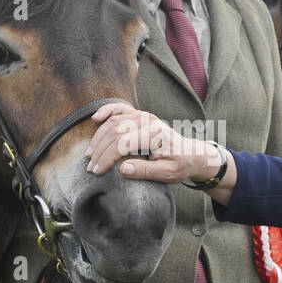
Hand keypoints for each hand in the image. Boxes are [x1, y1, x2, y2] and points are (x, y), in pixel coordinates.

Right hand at [85, 103, 213, 183]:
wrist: (191, 154)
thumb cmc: (180, 164)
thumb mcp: (167, 173)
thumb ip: (146, 171)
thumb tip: (123, 169)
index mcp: (154, 135)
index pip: (123, 144)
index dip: (106, 158)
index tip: (97, 171)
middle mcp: (148, 121)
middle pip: (115, 132)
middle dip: (99, 150)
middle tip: (90, 167)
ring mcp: (144, 116)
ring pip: (114, 121)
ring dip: (99, 137)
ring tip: (90, 154)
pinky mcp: (141, 115)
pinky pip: (120, 109)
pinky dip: (107, 111)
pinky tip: (95, 118)